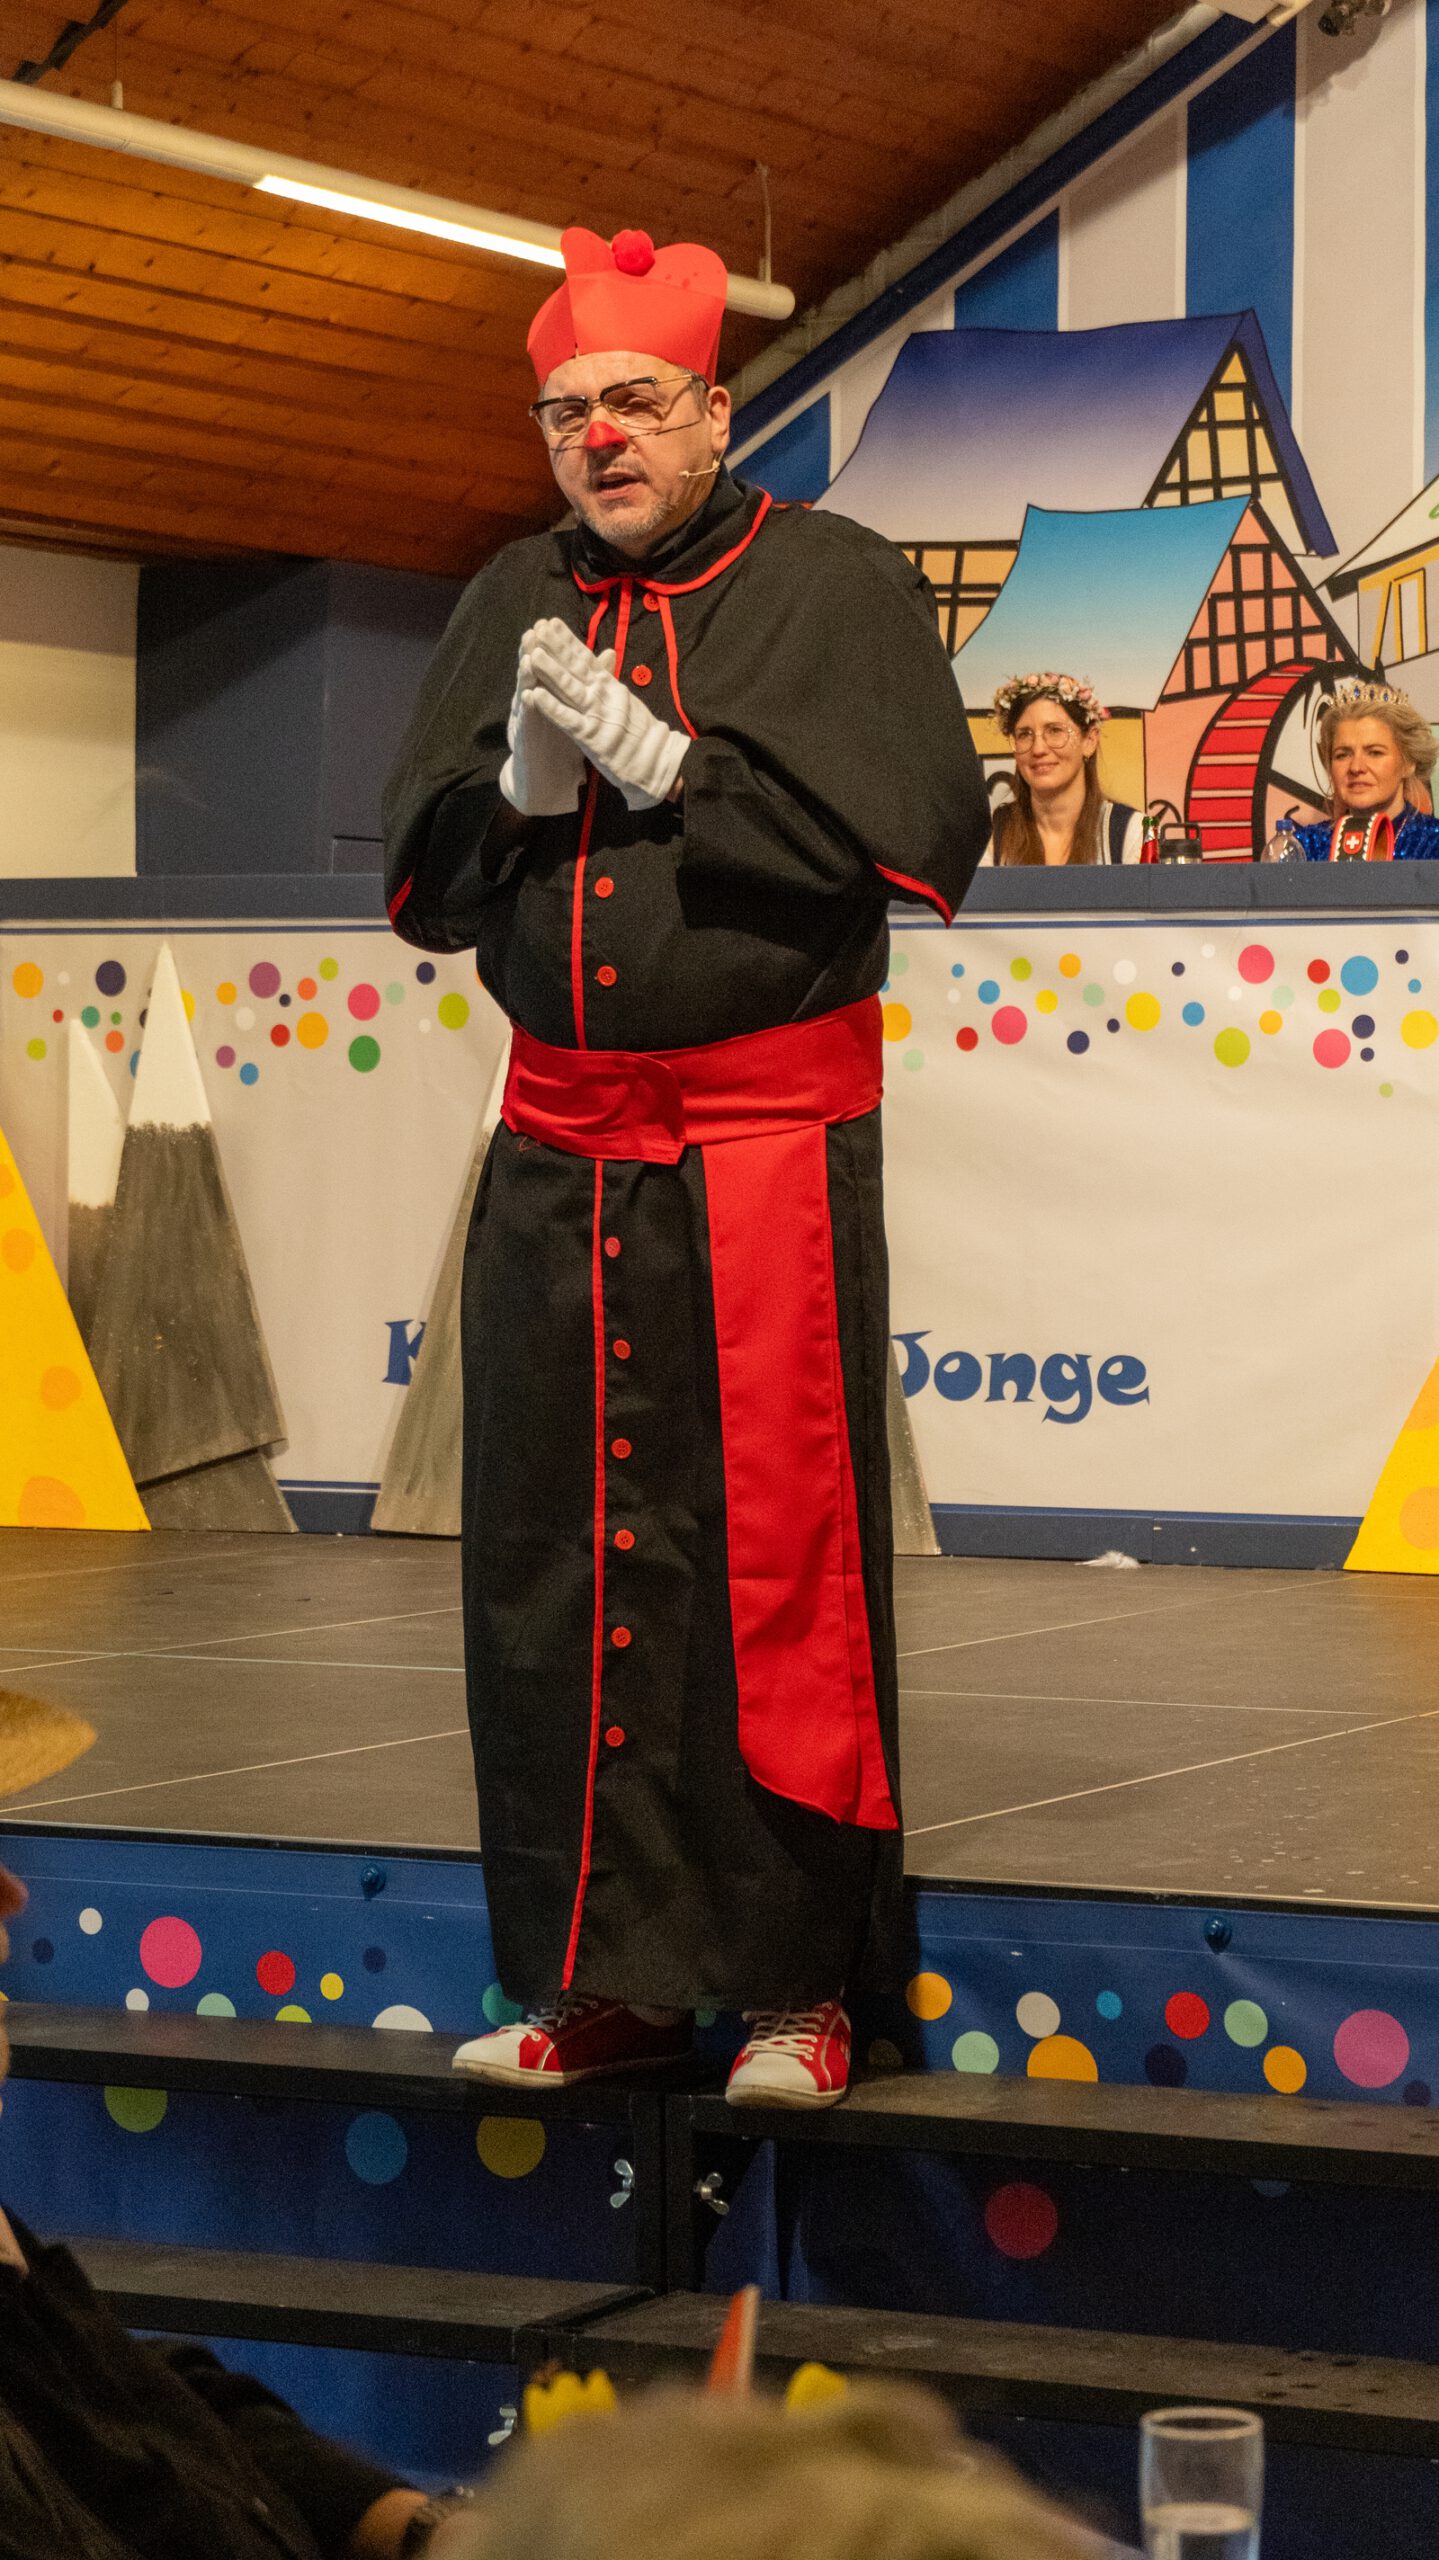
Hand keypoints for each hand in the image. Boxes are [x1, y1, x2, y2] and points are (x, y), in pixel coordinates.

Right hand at [499, 636, 586, 816]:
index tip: (552, 623)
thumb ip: (589, 680)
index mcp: (547, 694)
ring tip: (528, 656)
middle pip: (533, 674)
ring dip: (526, 676)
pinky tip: (527, 696)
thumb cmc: (558, 742)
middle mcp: (533, 704)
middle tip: (534, 630)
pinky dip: (527, 710)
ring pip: (525, 695)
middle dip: (532, 652)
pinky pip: (528, 725)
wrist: (544, 781)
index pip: (548, 664)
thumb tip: (609, 654)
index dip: (550, 646)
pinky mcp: (526, 743)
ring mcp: (527, 722)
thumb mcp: (575, 710)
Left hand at [521, 617, 688, 810]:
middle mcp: (604, 695)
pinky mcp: (592, 738)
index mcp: (611, 686)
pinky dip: (552, 708)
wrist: (659, 762)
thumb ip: (611, 679)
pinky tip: (535, 696)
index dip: (568, 640)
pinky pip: (569, 721)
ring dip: (551, 671)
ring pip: (571, 689)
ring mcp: (598, 715)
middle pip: (577, 667)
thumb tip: (606, 654)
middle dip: (556, 647)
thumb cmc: (641, 735)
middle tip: (538, 627)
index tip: (551, 623)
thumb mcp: (626, 700)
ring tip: (533, 654)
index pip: (586, 658)